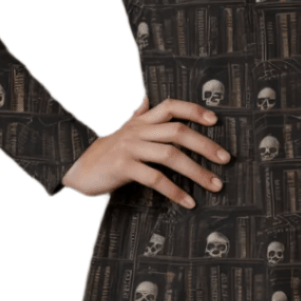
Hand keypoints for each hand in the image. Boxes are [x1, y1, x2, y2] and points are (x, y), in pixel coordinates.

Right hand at [59, 94, 230, 202]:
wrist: (74, 168)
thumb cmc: (105, 152)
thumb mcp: (122, 131)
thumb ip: (138, 116)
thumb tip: (146, 99)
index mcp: (141, 121)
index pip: (171, 106)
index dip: (194, 110)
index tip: (216, 120)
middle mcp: (138, 131)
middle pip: (178, 131)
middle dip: (205, 145)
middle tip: (225, 159)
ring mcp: (130, 148)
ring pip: (171, 155)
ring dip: (196, 172)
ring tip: (215, 185)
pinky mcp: (123, 167)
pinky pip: (154, 178)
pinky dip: (174, 191)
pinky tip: (188, 202)